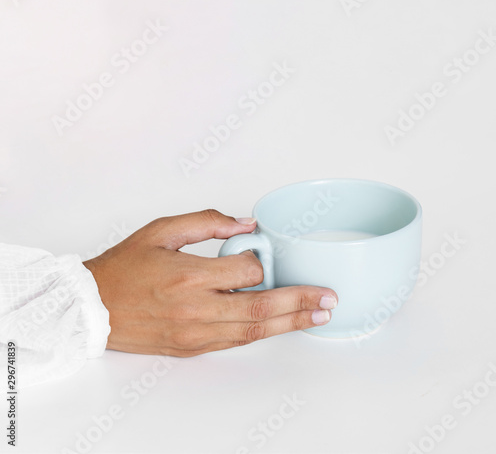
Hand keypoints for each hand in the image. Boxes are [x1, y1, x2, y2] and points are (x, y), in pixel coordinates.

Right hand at [83, 209, 337, 356]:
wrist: (94, 307)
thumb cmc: (124, 268)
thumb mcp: (161, 231)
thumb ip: (207, 222)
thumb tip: (246, 224)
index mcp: (188, 275)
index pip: (246, 270)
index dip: (264, 261)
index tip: (270, 255)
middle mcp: (196, 308)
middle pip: (261, 308)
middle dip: (300, 302)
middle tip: (328, 298)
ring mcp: (196, 332)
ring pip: (253, 331)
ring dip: (290, 323)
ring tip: (318, 315)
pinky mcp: (193, 346)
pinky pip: (235, 340)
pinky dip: (263, 333)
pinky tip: (283, 326)